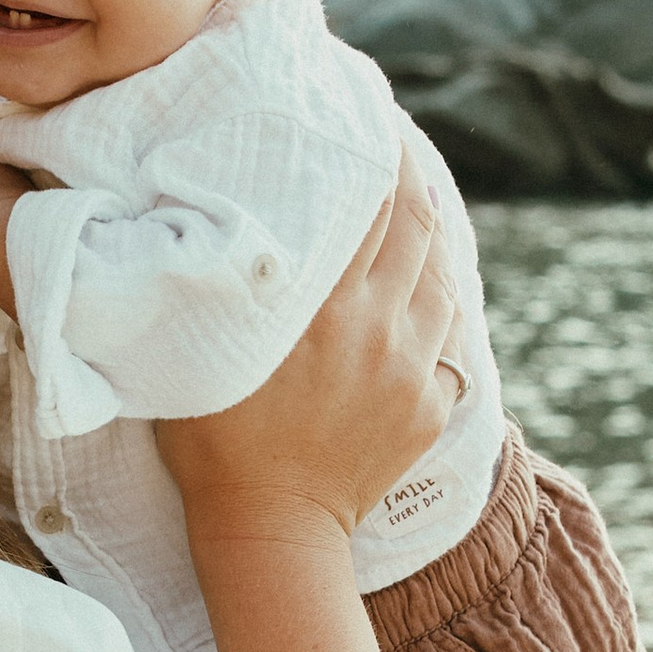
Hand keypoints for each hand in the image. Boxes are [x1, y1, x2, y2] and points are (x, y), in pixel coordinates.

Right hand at [155, 151, 458, 553]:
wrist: (271, 529)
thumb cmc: (213, 441)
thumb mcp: (203, 350)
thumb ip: (225, 286)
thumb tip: (221, 219)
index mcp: (322, 305)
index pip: (368, 203)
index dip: (373, 154)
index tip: (366, 121)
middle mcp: (378, 326)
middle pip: (416, 226)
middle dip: (408, 179)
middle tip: (393, 145)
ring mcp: (412, 367)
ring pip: (441, 278)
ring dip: (429, 240)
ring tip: (414, 210)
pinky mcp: (430, 405)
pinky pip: (449, 340)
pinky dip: (438, 308)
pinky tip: (423, 293)